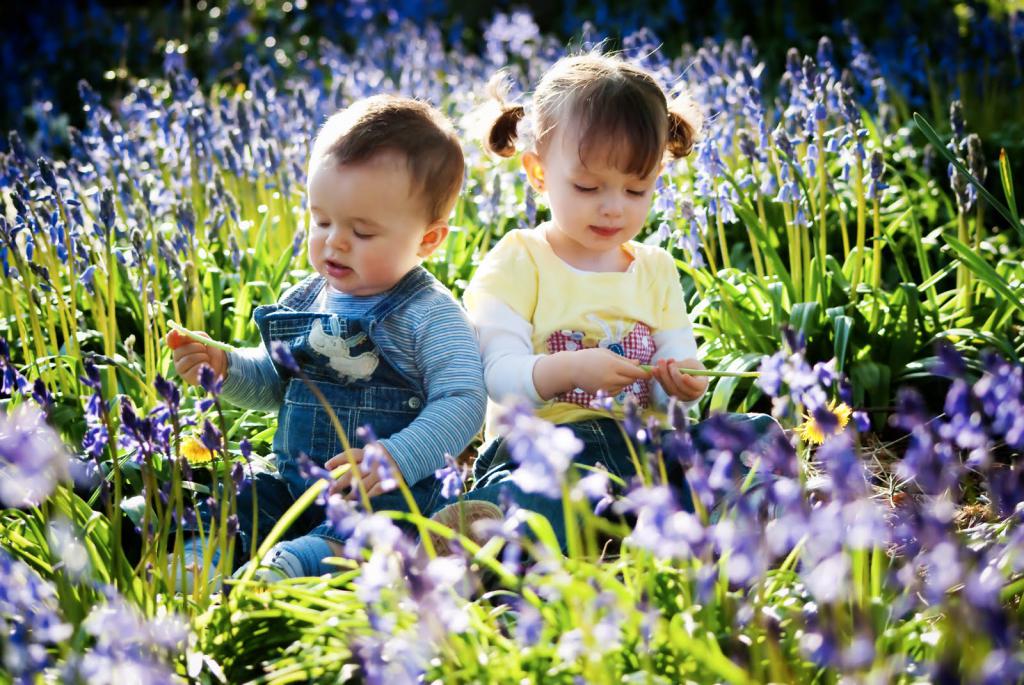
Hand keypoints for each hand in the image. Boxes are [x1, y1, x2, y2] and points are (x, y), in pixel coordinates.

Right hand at [167, 329, 227, 386]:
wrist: (220, 364)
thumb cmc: (209, 351)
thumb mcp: (203, 339)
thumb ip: (192, 336)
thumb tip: (176, 332)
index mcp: (179, 347)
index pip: (171, 340)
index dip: (172, 336)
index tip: (175, 332)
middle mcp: (177, 358)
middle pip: (183, 350)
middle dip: (198, 347)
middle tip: (204, 349)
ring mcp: (181, 369)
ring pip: (189, 359)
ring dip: (203, 356)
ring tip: (207, 358)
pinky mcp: (188, 378)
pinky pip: (195, 369)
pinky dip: (205, 365)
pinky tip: (206, 367)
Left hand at [325, 446, 400, 499]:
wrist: (404, 455)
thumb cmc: (378, 456)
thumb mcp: (368, 452)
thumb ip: (354, 459)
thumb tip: (329, 467)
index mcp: (366, 453)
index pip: (349, 456)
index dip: (337, 461)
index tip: (327, 466)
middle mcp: (371, 462)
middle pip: (352, 474)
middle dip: (339, 484)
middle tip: (330, 492)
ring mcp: (379, 473)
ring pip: (361, 486)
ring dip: (349, 495)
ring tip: (340, 501)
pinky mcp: (386, 482)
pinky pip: (373, 492)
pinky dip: (364, 497)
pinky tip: (355, 503)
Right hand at [535, 347, 650, 399]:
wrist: (571, 369)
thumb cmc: (589, 357)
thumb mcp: (607, 354)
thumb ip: (624, 360)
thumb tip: (639, 364)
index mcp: (614, 365)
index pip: (636, 372)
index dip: (645, 373)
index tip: (651, 373)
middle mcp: (611, 378)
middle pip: (631, 380)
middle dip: (634, 375)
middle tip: (631, 370)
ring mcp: (607, 388)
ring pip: (624, 386)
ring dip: (624, 381)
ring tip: (613, 372)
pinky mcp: (602, 394)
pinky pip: (616, 392)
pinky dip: (617, 387)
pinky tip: (607, 379)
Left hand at [651, 357, 707, 401]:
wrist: (689, 374)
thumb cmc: (693, 367)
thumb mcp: (691, 363)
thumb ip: (683, 365)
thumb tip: (671, 365)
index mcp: (701, 385)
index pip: (696, 385)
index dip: (690, 382)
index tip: (684, 375)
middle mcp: (691, 394)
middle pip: (680, 387)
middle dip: (672, 374)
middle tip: (667, 362)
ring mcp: (680, 396)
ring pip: (670, 388)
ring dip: (663, 375)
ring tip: (660, 361)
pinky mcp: (671, 394)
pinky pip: (664, 387)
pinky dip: (659, 378)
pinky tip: (655, 369)